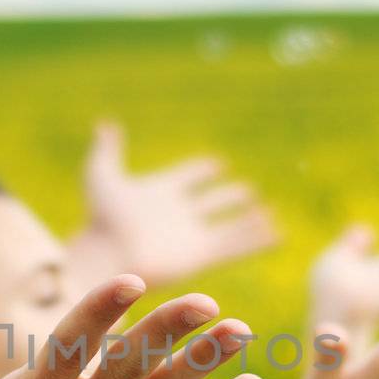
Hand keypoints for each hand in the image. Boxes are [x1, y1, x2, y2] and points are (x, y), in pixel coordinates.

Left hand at [75, 121, 277, 286]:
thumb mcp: (101, 174)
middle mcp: (179, 214)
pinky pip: (236, 246)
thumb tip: (105, 122)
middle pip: (212, 201)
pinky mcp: (201, 256)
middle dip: (230, 196)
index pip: (188, 176)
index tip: (218, 164)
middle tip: (249, 191)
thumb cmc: (101, 218)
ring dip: (249, 220)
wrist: (106, 256)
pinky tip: (278, 234)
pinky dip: (258, 241)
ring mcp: (192, 236)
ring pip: (229, 225)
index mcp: (160, 191)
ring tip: (270, 214)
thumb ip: (107, 149)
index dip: (202, 169)